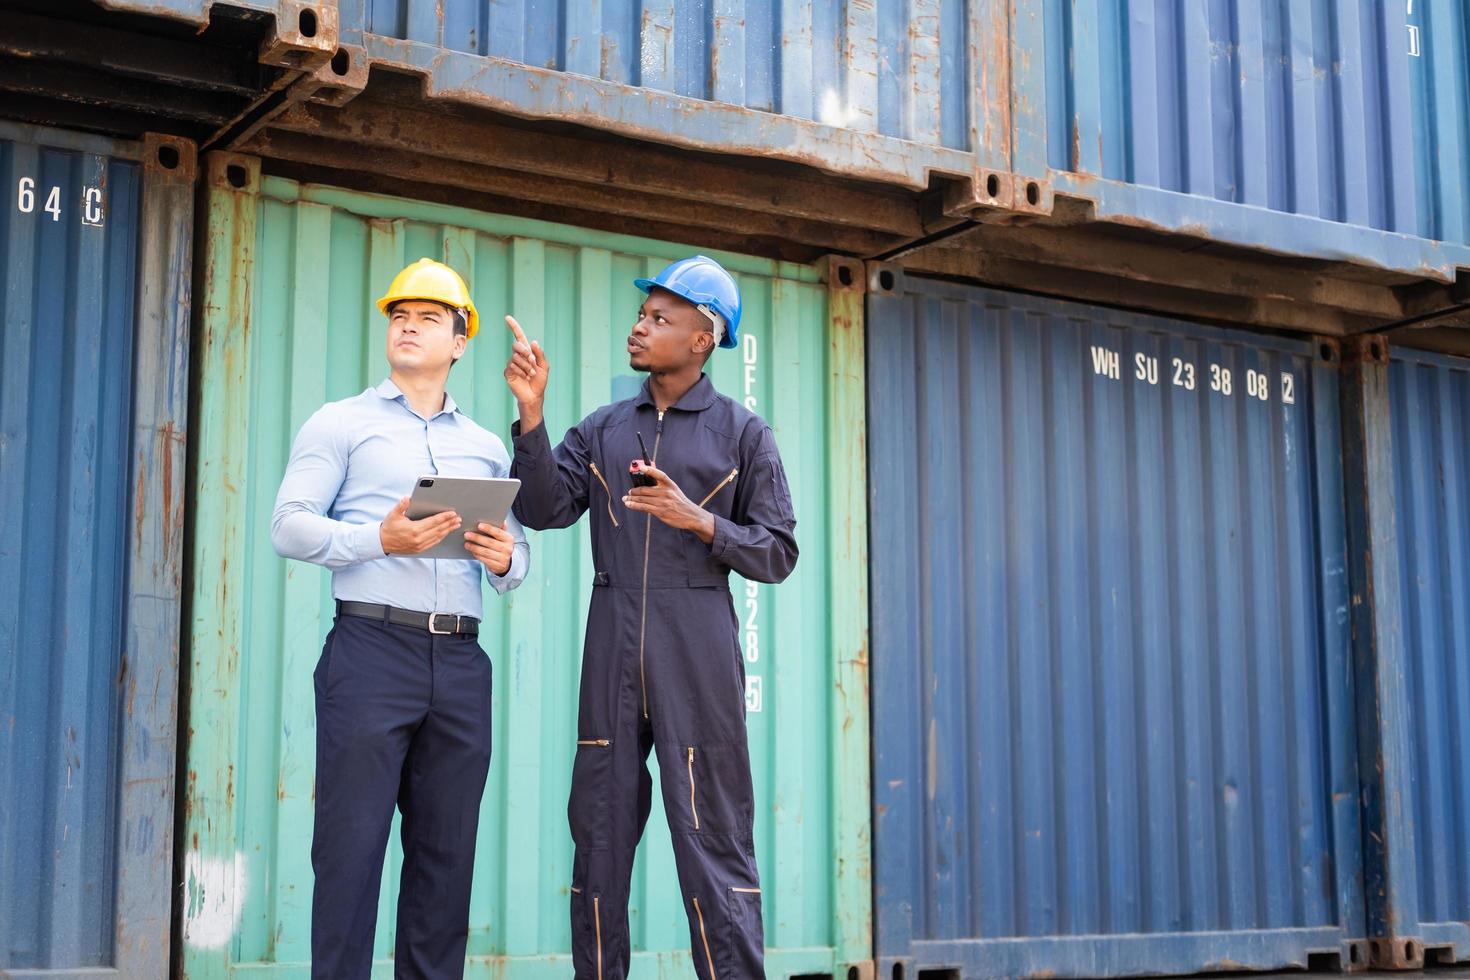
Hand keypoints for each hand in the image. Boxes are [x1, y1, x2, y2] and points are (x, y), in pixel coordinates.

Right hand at [380, 497, 459, 554]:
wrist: (382, 543)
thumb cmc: (388, 527)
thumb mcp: (393, 514)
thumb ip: (401, 506)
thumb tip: (408, 498)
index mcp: (414, 529)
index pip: (434, 522)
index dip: (444, 517)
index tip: (453, 513)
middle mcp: (418, 539)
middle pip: (439, 530)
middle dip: (449, 523)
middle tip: (458, 518)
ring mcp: (419, 545)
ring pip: (438, 537)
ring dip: (448, 530)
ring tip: (455, 525)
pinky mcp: (419, 550)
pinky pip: (434, 543)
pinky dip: (441, 537)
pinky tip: (446, 532)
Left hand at [464, 520, 515, 574]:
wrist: (507, 563)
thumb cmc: (502, 546)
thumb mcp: (503, 537)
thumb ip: (500, 529)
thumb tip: (500, 519)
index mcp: (509, 539)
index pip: (498, 532)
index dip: (488, 528)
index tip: (478, 525)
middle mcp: (507, 548)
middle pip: (490, 542)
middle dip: (477, 538)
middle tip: (466, 534)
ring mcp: (503, 558)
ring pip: (486, 552)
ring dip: (475, 547)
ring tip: (466, 544)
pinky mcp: (497, 566)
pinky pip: (485, 560)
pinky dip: (477, 555)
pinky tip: (472, 551)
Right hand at [503, 315, 547, 429]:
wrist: (534, 395)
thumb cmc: (540, 381)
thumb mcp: (544, 366)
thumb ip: (539, 354)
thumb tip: (534, 342)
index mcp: (527, 352)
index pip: (519, 336)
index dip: (514, 327)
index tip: (507, 318)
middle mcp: (518, 356)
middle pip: (516, 345)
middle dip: (525, 352)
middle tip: (532, 361)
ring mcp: (512, 364)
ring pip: (516, 358)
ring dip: (526, 366)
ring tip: (531, 374)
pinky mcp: (508, 372)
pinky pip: (512, 366)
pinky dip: (521, 372)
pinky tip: (524, 377)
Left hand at [623, 464, 715, 543]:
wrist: (691, 515)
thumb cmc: (680, 502)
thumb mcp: (674, 490)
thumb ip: (662, 486)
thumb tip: (647, 482)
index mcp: (670, 485)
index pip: (659, 474)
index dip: (650, 470)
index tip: (641, 467)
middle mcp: (666, 492)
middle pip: (645, 489)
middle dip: (634, 491)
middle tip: (630, 492)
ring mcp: (662, 502)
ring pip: (642, 499)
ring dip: (631, 499)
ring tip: (625, 499)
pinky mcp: (660, 511)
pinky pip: (643, 507)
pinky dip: (634, 505)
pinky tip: (629, 504)